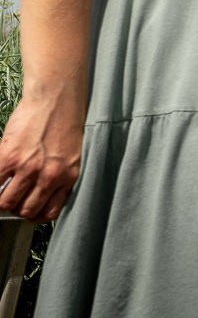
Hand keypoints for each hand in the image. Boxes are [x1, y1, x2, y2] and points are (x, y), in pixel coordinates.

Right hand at [0, 94, 83, 221]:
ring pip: (7, 202)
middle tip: (12, 199)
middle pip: (25, 210)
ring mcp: (28, 168)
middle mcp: (49, 177)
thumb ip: (58, 178)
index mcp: (67, 178)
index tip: (28, 212)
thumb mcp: (70, 157)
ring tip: (2, 189)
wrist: (55, 101)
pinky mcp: (9, 157)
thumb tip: (39, 197)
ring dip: (1, 200)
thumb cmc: (63, 126)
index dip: (35, 216)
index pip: (48, 213)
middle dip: (16, 208)